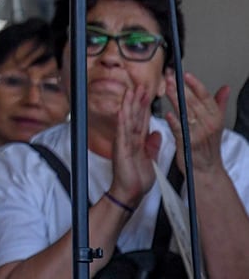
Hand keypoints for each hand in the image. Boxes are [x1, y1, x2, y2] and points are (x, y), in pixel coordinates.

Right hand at [108, 82, 160, 206]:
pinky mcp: (120, 149)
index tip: (146, 94)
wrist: (130, 193)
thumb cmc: (137, 179)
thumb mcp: (151, 159)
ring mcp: (123, 143)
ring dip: (128, 105)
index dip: (144, 107)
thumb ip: (153, 145)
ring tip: (130, 91)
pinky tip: (122, 110)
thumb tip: (157, 133)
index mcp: (137, 141)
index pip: (142, 120)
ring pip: (127, 120)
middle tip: (139, 86)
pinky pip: (121, 132)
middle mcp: (129, 139)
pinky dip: (121, 120)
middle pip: (134, 116)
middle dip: (136, 101)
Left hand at [165, 72, 231, 175]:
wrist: (206, 168)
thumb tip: (225, 88)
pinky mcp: (188, 144)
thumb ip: (219, 104)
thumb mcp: (217, 123)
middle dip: (181, 88)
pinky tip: (168, 114)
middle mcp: (208, 124)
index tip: (186, 74)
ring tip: (167, 88)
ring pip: (186, 113)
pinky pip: (180, 131)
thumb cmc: (208, 145)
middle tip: (170, 76)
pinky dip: (174, 122)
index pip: (206, 97)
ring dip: (175, 99)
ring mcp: (198, 134)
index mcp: (215, 117)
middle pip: (194, 102)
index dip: (195, 84)